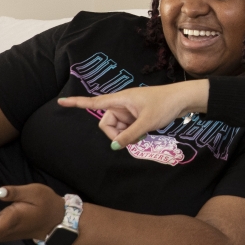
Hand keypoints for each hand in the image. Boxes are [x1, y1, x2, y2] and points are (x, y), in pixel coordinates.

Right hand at [58, 80, 208, 147]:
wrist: (184, 99)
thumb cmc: (165, 105)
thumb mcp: (147, 122)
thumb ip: (129, 135)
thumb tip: (115, 146)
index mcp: (120, 99)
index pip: (94, 102)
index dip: (77, 103)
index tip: (61, 102)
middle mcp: (122, 103)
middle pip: (107, 122)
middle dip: (115, 134)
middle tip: (132, 138)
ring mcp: (130, 109)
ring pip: (118, 127)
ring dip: (126, 135)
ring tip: (143, 134)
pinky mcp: (137, 114)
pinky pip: (127, 127)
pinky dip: (133, 133)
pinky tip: (145, 134)